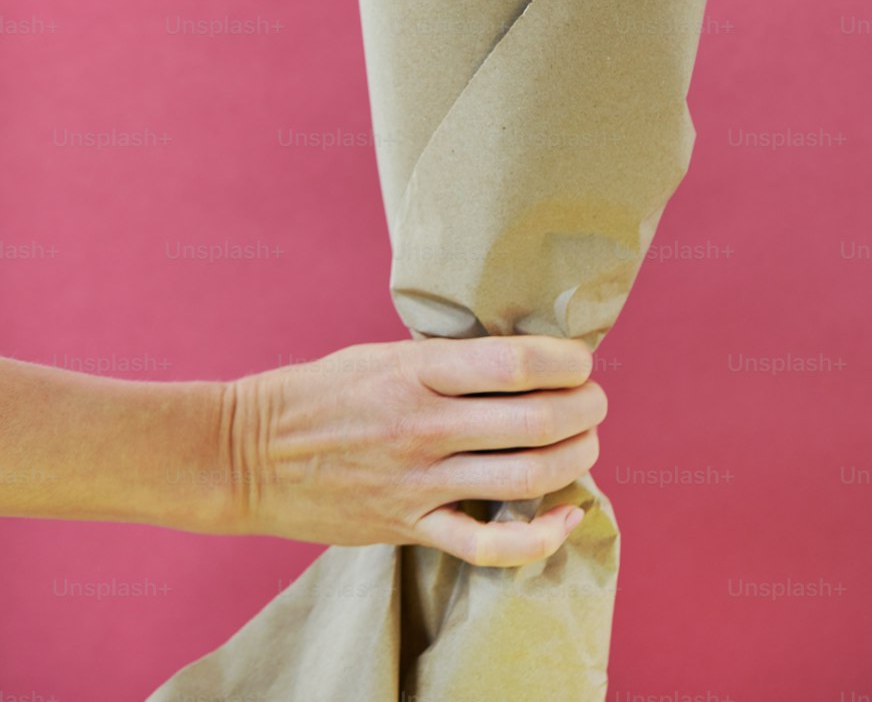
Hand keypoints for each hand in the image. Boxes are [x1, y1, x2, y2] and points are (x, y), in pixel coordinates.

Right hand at [222, 335, 606, 566]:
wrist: (248, 453)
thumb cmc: (319, 392)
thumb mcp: (382, 354)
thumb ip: (444, 360)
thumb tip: (516, 359)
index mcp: (416, 370)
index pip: (515, 361)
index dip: (566, 360)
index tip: (581, 360)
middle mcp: (423, 425)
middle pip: (535, 420)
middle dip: (585, 409)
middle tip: (596, 401)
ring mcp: (417, 481)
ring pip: (525, 477)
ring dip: (575, 458)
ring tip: (588, 442)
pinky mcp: (407, 527)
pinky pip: (487, 545)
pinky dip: (539, 537)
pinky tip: (567, 516)